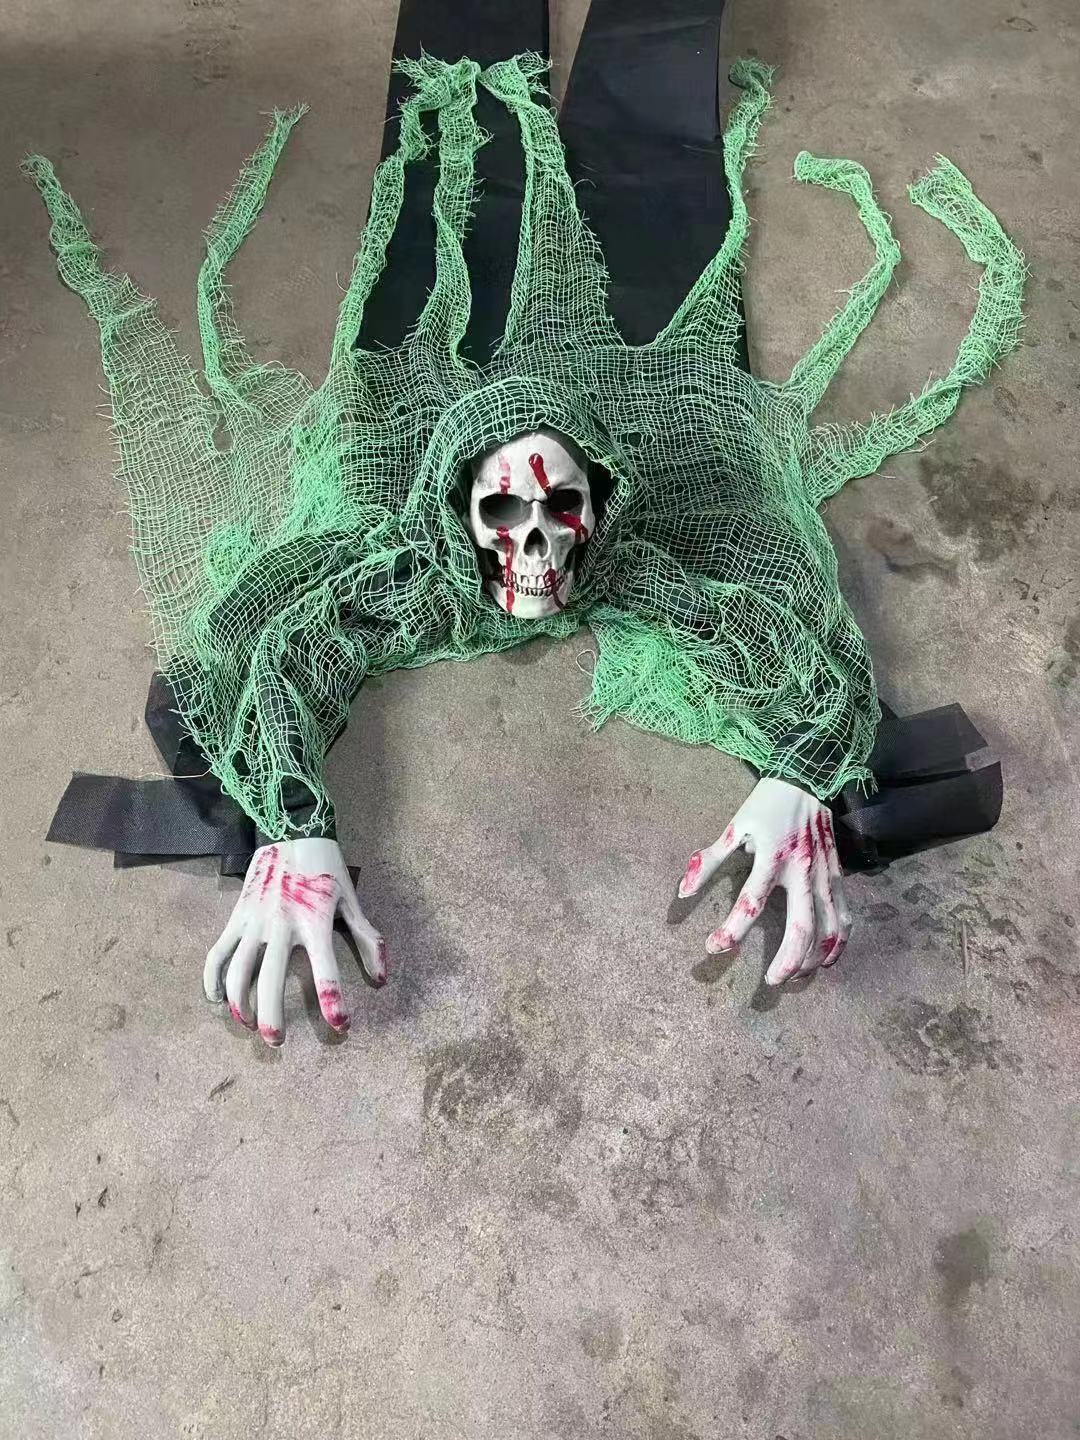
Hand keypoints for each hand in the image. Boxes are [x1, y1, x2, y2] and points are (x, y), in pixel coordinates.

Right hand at [203, 838, 386, 1045]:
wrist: (290, 829)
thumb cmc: (326, 867)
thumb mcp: (351, 900)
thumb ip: (368, 939)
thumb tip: (381, 979)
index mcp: (315, 921)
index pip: (326, 970)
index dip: (334, 1002)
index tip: (341, 1026)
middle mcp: (281, 925)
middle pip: (270, 981)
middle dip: (271, 1017)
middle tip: (276, 1042)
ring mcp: (254, 921)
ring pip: (238, 972)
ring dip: (240, 1004)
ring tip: (248, 1024)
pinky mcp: (236, 916)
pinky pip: (218, 953)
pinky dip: (213, 979)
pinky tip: (218, 1000)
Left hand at [677, 778, 851, 985]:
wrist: (807, 778)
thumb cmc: (766, 804)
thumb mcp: (735, 827)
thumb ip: (710, 861)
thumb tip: (682, 892)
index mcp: (772, 857)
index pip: (751, 902)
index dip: (731, 930)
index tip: (713, 947)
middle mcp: (802, 870)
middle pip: (801, 928)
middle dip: (787, 961)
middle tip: (771, 982)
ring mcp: (824, 875)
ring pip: (827, 929)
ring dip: (813, 959)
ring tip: (795, 977)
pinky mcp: (837, 876)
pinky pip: (843, 917)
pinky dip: (837, 943)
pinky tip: (826, 961)